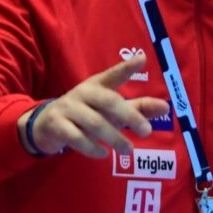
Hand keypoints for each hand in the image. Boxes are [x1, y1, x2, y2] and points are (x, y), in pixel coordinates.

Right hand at [19, 54, 169, 158]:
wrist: (46, 125)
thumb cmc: (87, 114)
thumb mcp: (111, 109)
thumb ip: (138, 108)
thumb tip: (166, 108)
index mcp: (97, 85)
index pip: (113, 75)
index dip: (127, 67)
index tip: (142, 58)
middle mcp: (83, 93)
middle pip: (109, 101)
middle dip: (130, 116)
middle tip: (146, 131)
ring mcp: (68, 108)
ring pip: (94, 122)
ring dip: (114, 137)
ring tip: (129, 150)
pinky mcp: (57, 125)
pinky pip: (76, 137)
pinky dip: (91, 147)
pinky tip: (103, 154)